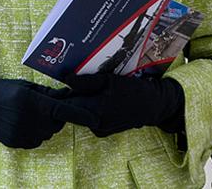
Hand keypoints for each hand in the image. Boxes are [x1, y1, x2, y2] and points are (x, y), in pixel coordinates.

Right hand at [0, 78, 94, 148]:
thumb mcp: (23, 86)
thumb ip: (46, 93)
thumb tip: (67, 96)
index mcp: (33, 102)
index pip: (64, 112)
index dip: (82, 116)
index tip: (95, 120)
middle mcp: (31, 120)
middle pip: (57, 123)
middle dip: (56, 116)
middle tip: (41, 106)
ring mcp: (24, 134)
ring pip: (48, 132)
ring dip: (45, 124)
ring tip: (27, 113)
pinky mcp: (18, 143)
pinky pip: (36, 140)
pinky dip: (34, 132)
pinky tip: (20, 122)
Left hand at [62, 73, 184, 136]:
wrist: (154, 106)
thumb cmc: (133, 90)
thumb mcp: (109, 80)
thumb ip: (85, 81)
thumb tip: (65, 79)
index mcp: (96, 110)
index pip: (68, 104)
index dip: (61, 95)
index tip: (57, 87)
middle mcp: (95, 124)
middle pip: (73, 110)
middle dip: (70, 98)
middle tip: (72, 85)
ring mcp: (99, 130)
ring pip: (80, 114)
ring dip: (80, 103)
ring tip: (85, 91)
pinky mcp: (103, 132)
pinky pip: (89, 119)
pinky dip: (88, 110)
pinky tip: (95, 100)